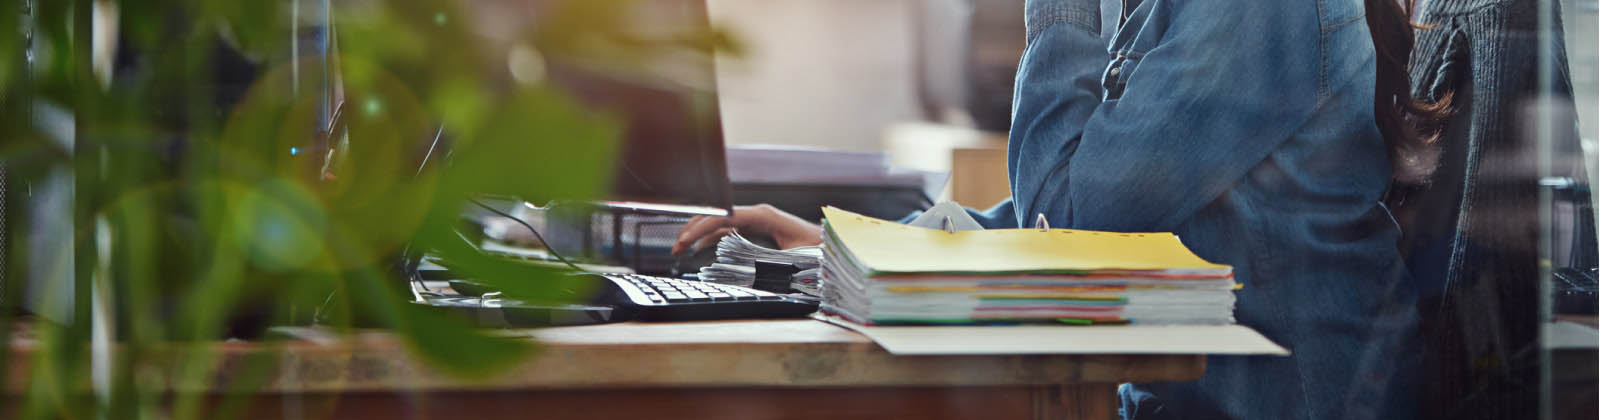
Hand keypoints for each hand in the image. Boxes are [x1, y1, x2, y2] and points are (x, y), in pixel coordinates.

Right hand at [671, 204, 823, 255]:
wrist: (836, 246)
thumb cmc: (819, 249)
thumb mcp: (794, 257)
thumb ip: (769, 262)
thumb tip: (744, 272)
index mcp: (763, 215)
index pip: (723, 216)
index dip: (701, 228)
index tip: (685, 241)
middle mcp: (757, 214)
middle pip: (717, 216)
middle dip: (693, 229)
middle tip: (676, 248)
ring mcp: (756, 222)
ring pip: (720, 223)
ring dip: (699, 234)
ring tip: (681, 249)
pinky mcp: (757, 230)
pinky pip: (729, 231)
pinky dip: (711, 239)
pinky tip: (699, 249)